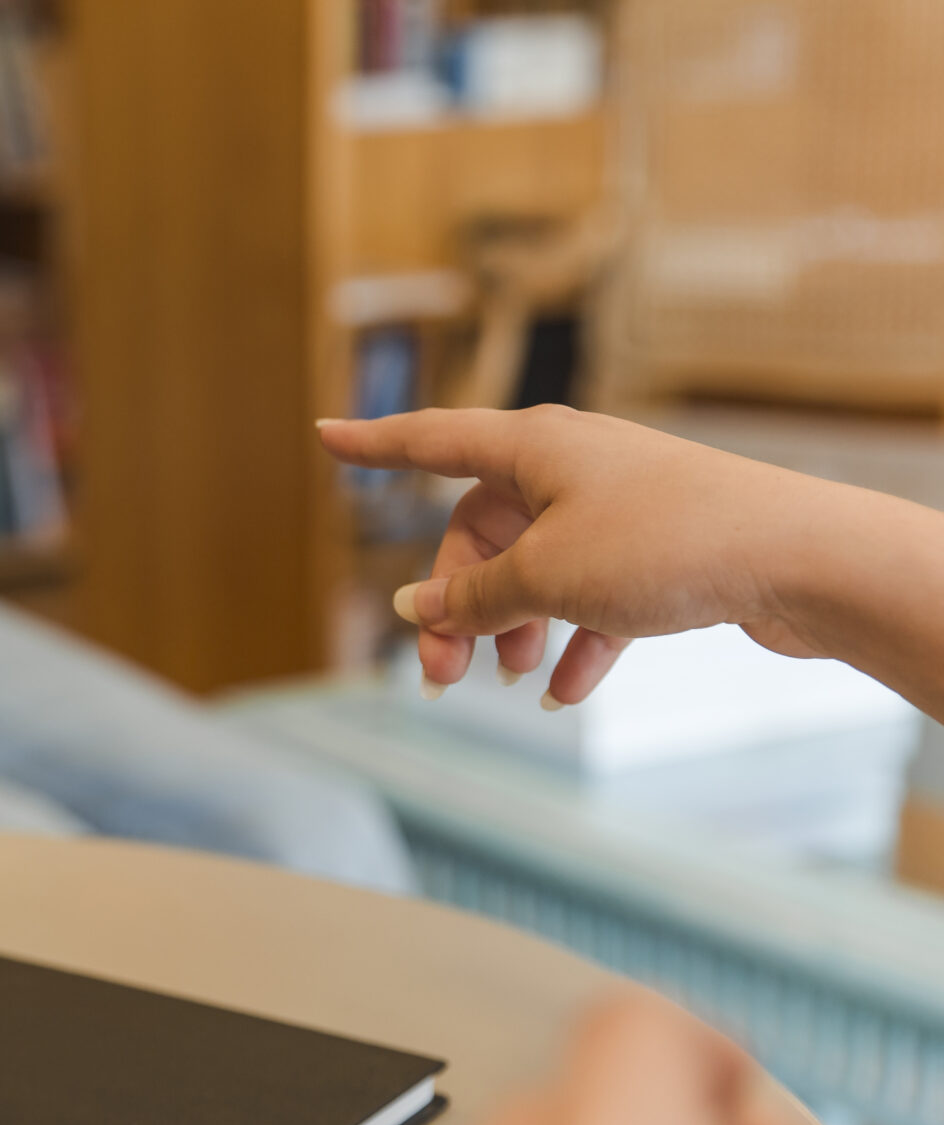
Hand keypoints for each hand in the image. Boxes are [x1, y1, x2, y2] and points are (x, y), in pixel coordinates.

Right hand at [318, 407, 852, 705]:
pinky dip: (571, 638)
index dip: (372, 444)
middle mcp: (570, 465)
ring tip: (507, 680)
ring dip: (510, 625)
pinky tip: (565, 691)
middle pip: (479, 529)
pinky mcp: (659, 547)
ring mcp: (617, 506)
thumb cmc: (668, 544)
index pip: (429, 440)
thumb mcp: (547, 576)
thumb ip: (474, 594)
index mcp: (533, 446)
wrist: (799, 560)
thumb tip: (422, 605)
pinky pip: (591, 592)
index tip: (324, 433)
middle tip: (441, 673)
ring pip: (534, 566)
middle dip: (454, 600)